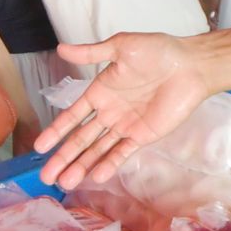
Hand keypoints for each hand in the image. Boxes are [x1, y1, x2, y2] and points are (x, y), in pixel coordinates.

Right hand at [34, 32, 213, 186]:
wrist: (191, 66)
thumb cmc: (158, 52)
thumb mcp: (121, 47)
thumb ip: (91, 53)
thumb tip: (60, 49)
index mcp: (100, 92)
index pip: (72, 116)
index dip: (56, 132)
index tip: (40, 147)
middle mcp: (109, 112)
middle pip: (81, 140)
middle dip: (63, 158)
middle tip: (46, 177)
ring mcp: (125, 126)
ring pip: (98, 150)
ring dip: (82, 166)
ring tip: (65, 183)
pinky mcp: (143, 135)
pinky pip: (123, 152)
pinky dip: (109, 164)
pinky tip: (95, 176)